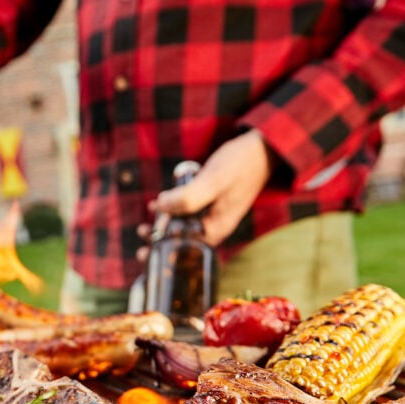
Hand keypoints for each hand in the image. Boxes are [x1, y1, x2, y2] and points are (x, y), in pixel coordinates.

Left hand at [141, 129, 274, 251]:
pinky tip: (158, 205)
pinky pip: (188, 215)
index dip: (163, 253)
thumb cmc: (239, 164)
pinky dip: (172, 213)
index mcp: (216, 229)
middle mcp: (215, 227)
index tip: (144, 252)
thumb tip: (161, 207)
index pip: (186, 252)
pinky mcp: (211, 204)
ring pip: (183, 228)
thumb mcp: (213, 180)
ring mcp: (213, 216)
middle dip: (160, 243)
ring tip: (144, 227)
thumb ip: (188, 197)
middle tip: (141, 235)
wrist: (262, 149)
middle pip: (183, 243)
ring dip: (163, 227)